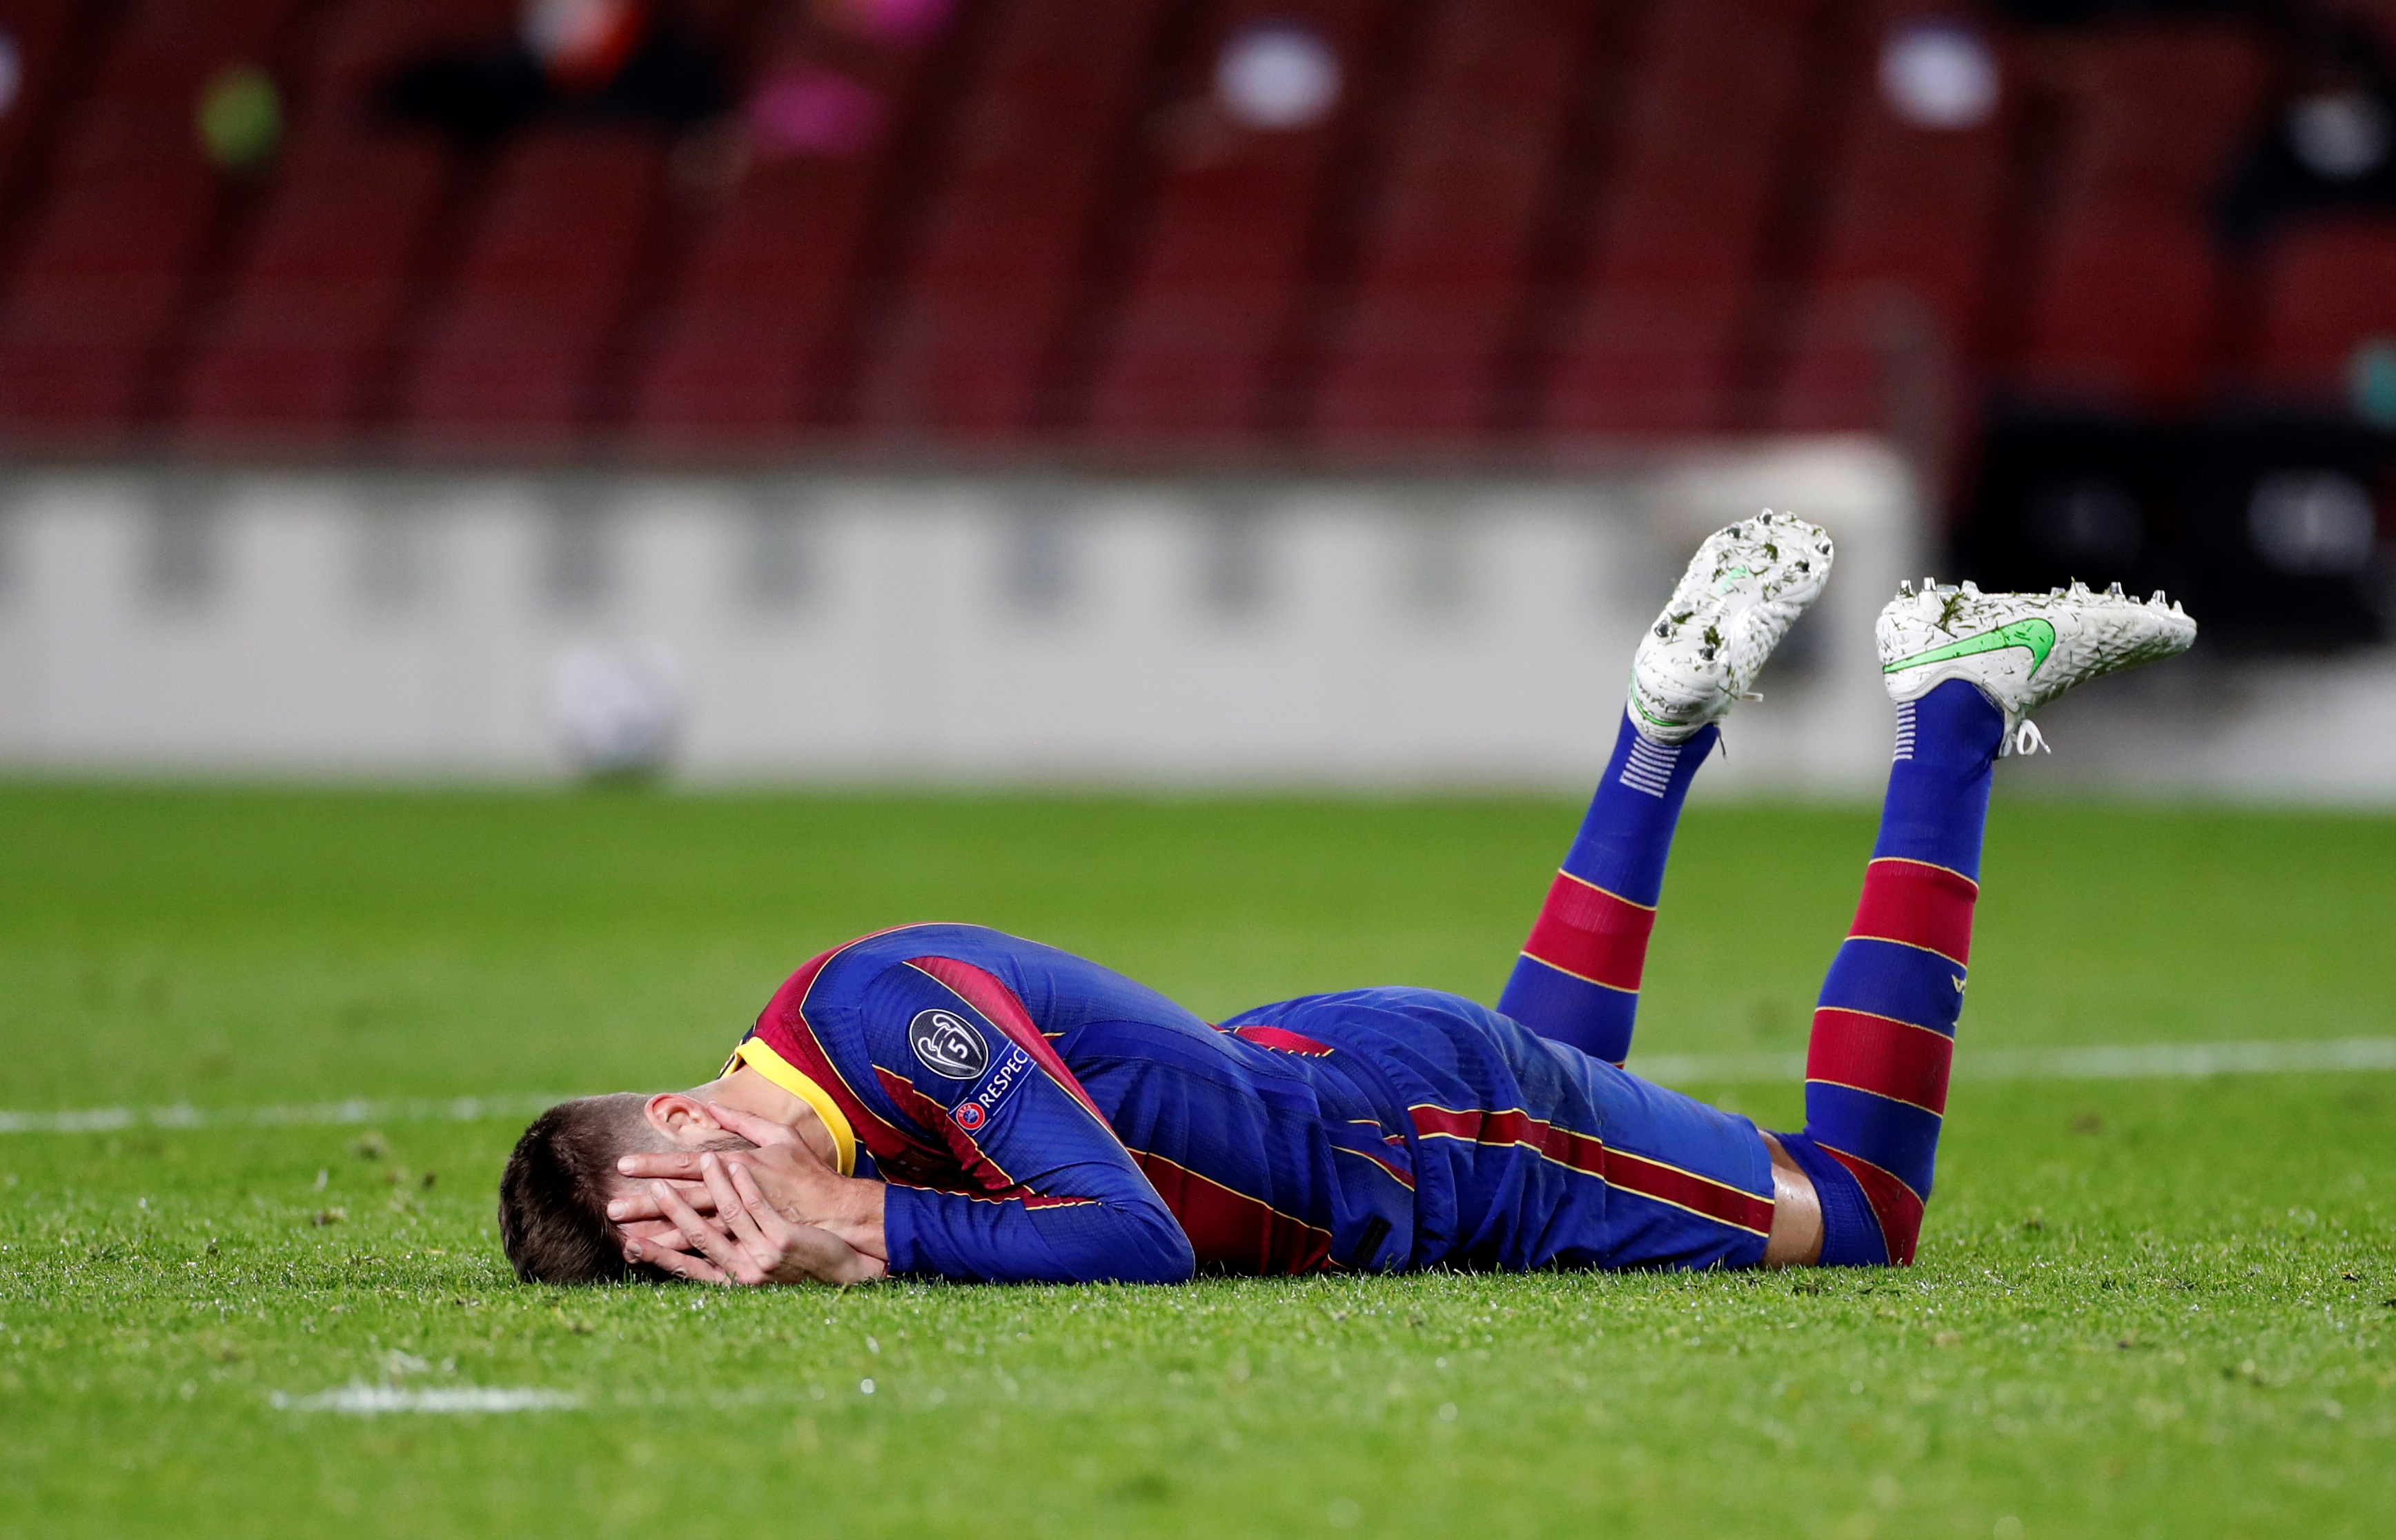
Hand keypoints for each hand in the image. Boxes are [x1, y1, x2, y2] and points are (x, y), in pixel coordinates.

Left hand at [611, 1112, 884, 1259]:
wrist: (837, 1213)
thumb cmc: (807, 1172)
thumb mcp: (779, 1136)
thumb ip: (743, 1120)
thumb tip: (710, 1107)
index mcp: (738, 1164)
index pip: (687, 1164)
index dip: (654, 1165)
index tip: (623, 1166)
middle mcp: (735, 1195)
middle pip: (682, 1200)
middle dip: (644, 1206)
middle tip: (611, 1210)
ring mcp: (741, 1225)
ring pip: (691, 1231)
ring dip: (657, 1235)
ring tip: (627, 1242)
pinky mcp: (748, 1246)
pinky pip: (710, 1252)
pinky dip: (684, 1257)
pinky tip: (663, 1263)